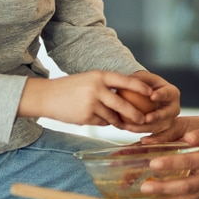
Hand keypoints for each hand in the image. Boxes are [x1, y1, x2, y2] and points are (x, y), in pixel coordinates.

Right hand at [18, 71, 155, 126]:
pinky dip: (103, 123)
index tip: (151, 93)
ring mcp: (90, 104)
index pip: (125, 80)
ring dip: (117, 121)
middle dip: (135, 114)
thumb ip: (106, 86)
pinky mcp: (85, 117)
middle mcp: (96, 89)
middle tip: (143, 120)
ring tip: (120, 122)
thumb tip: (127, 94)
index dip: (140, 87)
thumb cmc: (70, 88)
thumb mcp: (89, 79)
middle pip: (122, 104)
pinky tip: (98, 120)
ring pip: (112, 117)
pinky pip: (101, 123)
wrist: (46, 96)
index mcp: (99, 76)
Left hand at [111, 71, 180, 133]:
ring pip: (157, 126)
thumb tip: (129, 81)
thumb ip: (138, 79)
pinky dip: (146, 138)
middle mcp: (174, 108)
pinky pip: (155, 137)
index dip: (161, 95)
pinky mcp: (162, 130)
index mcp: (172, 93)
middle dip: (157, 116)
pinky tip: (134, 135)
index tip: (152, 96)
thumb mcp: (145, 78)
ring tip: (129, 127)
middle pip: (166, 113)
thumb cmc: (147, 86)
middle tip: (146, 118)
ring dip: (143, 128)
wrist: (150, 98)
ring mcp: (169, 120)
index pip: (167, 93)